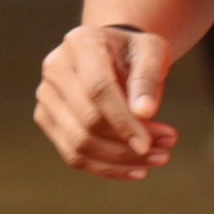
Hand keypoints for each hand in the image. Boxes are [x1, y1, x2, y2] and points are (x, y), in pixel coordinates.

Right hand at [33, 23, 179, 179]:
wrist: (112, 54)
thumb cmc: (134, 52)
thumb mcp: (152, 52)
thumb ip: (148, 78)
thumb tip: (144, 113)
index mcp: (80, 43)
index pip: (98, 89)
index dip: (123, 120)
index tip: (150, 143)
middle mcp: (55, 68)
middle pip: (88, 120)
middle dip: (128, 143)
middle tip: (166, 148)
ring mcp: (46, 95)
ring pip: (79, 144)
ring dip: (120, 160)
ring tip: (159, 158)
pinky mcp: (46, 118)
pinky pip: (73, 155)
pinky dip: (106, 168)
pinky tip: (136, 170)